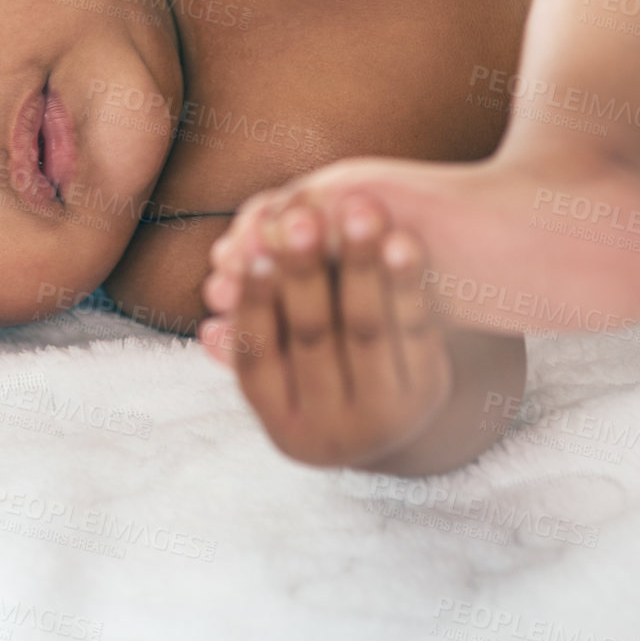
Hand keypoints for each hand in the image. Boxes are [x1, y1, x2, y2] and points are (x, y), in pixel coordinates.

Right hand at [199, 189, 451, 467]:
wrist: (403, 424)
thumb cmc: (326, 386)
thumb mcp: (287, 382)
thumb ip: (251, 347)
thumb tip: (208, 330)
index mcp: (284, 426)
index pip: (256, 356)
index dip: (254, 301)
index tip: (253, 248)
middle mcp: (332, 433)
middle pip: (311, 337)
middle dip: (303, 270)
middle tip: (300, 215)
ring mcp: (385, 418)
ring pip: (364, 329)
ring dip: (358, 263)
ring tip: (355, 207)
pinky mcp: (431, 393)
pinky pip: (416, 329)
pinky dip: (406, 282)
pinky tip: (401, 239)